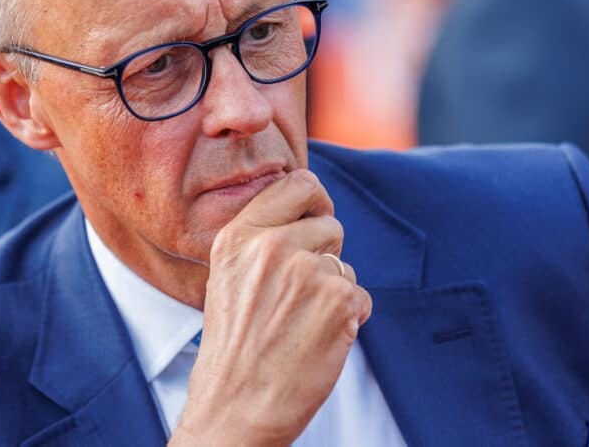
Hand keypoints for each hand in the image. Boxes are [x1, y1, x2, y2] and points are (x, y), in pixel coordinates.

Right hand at [170, 169, 372, 446]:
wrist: (236, 406)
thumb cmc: (235, 344)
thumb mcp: (228, 273)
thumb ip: (261, 236)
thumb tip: (309, 205)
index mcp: (240, 235)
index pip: (298, 183)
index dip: (315, 201)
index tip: (314, 220)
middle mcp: (273, 246)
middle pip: (330, 223)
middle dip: (325, 253)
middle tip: (297, 293)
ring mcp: (308, 273)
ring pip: (345, 263)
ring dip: (334, 290)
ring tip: (300, 321)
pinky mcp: (339, 302)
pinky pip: (361, 295)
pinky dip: (348, 319)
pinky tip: (317, 339)